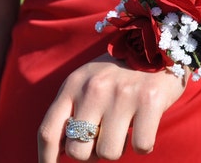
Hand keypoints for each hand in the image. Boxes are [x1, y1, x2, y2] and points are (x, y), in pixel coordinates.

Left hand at [38, 53, 189, 161]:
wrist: (154, 48)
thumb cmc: (117, 73)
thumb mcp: (88, 82)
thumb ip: (73, 110)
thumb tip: (60, 151)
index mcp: (74, 83)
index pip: (49, 131)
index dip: (46, 159)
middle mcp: (95, 87)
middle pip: (77, 151)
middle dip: (91, 153)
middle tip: (104, 137)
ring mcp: (122, 93)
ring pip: (109, 153)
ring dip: (118, 146)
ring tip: (125, 125)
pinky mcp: (149, 100)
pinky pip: (141, 146)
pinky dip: (143, 143)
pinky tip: (144, 124)